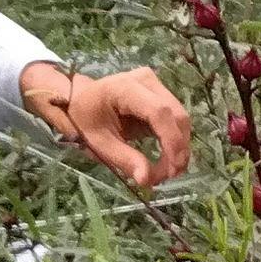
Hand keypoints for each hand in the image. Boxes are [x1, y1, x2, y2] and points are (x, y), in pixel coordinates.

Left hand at [24, 62, 191, 187]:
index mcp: (125, 88)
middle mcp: (147, 81)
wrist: (80, 100)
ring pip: (181, 120)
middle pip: (177, 116)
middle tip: (168, 177)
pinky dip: (175, 142)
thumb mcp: (99, 143)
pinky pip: (176, 121)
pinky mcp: (161, 96)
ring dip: (179, 148)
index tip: (171, 170)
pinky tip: (168, 161)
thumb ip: (124, 159)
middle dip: (178, 149)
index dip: (171, 141)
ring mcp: (156, 86)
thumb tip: (146, 180)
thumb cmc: (85, 119)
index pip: (159, 112)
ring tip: (166, 172)